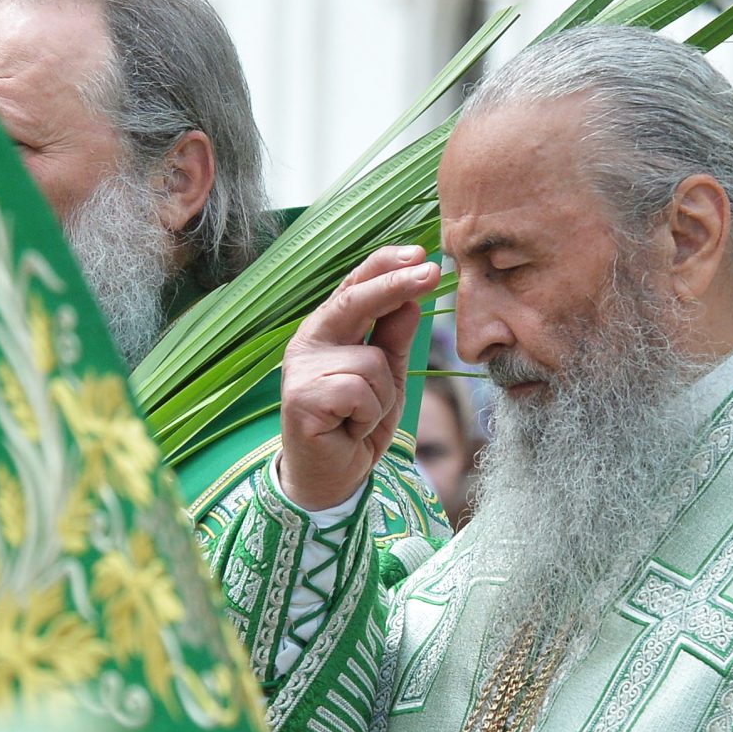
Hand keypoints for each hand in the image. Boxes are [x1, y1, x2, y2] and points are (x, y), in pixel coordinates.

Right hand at [280, 246, 437, 511]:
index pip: (354, 286)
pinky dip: (368, 416)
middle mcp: (309, 343)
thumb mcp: (387, 377)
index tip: (421, 253)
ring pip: (372, 363)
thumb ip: (394, 338)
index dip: (385, 266)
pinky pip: (360, 392)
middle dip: (395, 285)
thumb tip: (411, 298)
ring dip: (383, 398)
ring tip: (362, 418)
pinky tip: (349, 429)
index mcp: (329, 331)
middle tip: (432, 272)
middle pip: (355, 302)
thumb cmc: (357, 423)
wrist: (332, 478)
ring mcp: (301, 370)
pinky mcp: (300, 399)